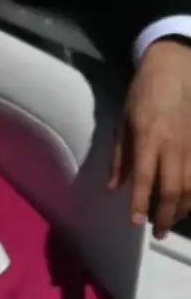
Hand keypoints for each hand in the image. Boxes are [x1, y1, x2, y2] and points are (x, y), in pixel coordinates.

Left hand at [112, 38, 190, 237]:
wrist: (176, 66)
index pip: (145, 180)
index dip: (141, 204)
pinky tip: (187, 202)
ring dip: (182, 207)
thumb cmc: (143, 94)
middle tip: (156, 232)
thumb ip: (120, 157)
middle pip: (173, 189)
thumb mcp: (123, 122)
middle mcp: (174, 144)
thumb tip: (114, 188)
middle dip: (165, 214)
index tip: (135, 223)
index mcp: (148, 139)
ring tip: (170, 221)